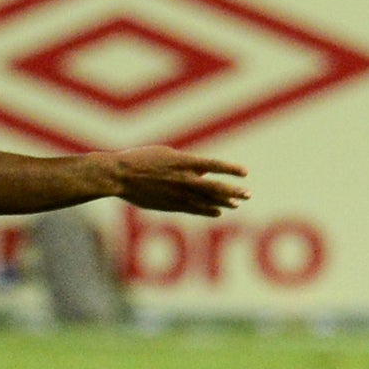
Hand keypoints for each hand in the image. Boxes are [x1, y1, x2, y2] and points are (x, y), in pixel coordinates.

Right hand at [108, 146, 247, 217]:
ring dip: (224, 203)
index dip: (231, 170)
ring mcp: (179, 194)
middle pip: (216, 187)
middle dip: (234, 191)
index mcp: (184, 162)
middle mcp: (186, 180)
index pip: (215, 166)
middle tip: (248, 194)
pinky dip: (208, 211)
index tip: (245, 172)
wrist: (120, 176)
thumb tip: (201, 173)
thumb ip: (185, 164)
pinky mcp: (171, 205)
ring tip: (237, 204)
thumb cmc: (140, 160)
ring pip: (208, 201)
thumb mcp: (166, 155)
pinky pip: (194, 210)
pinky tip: (218, 212)